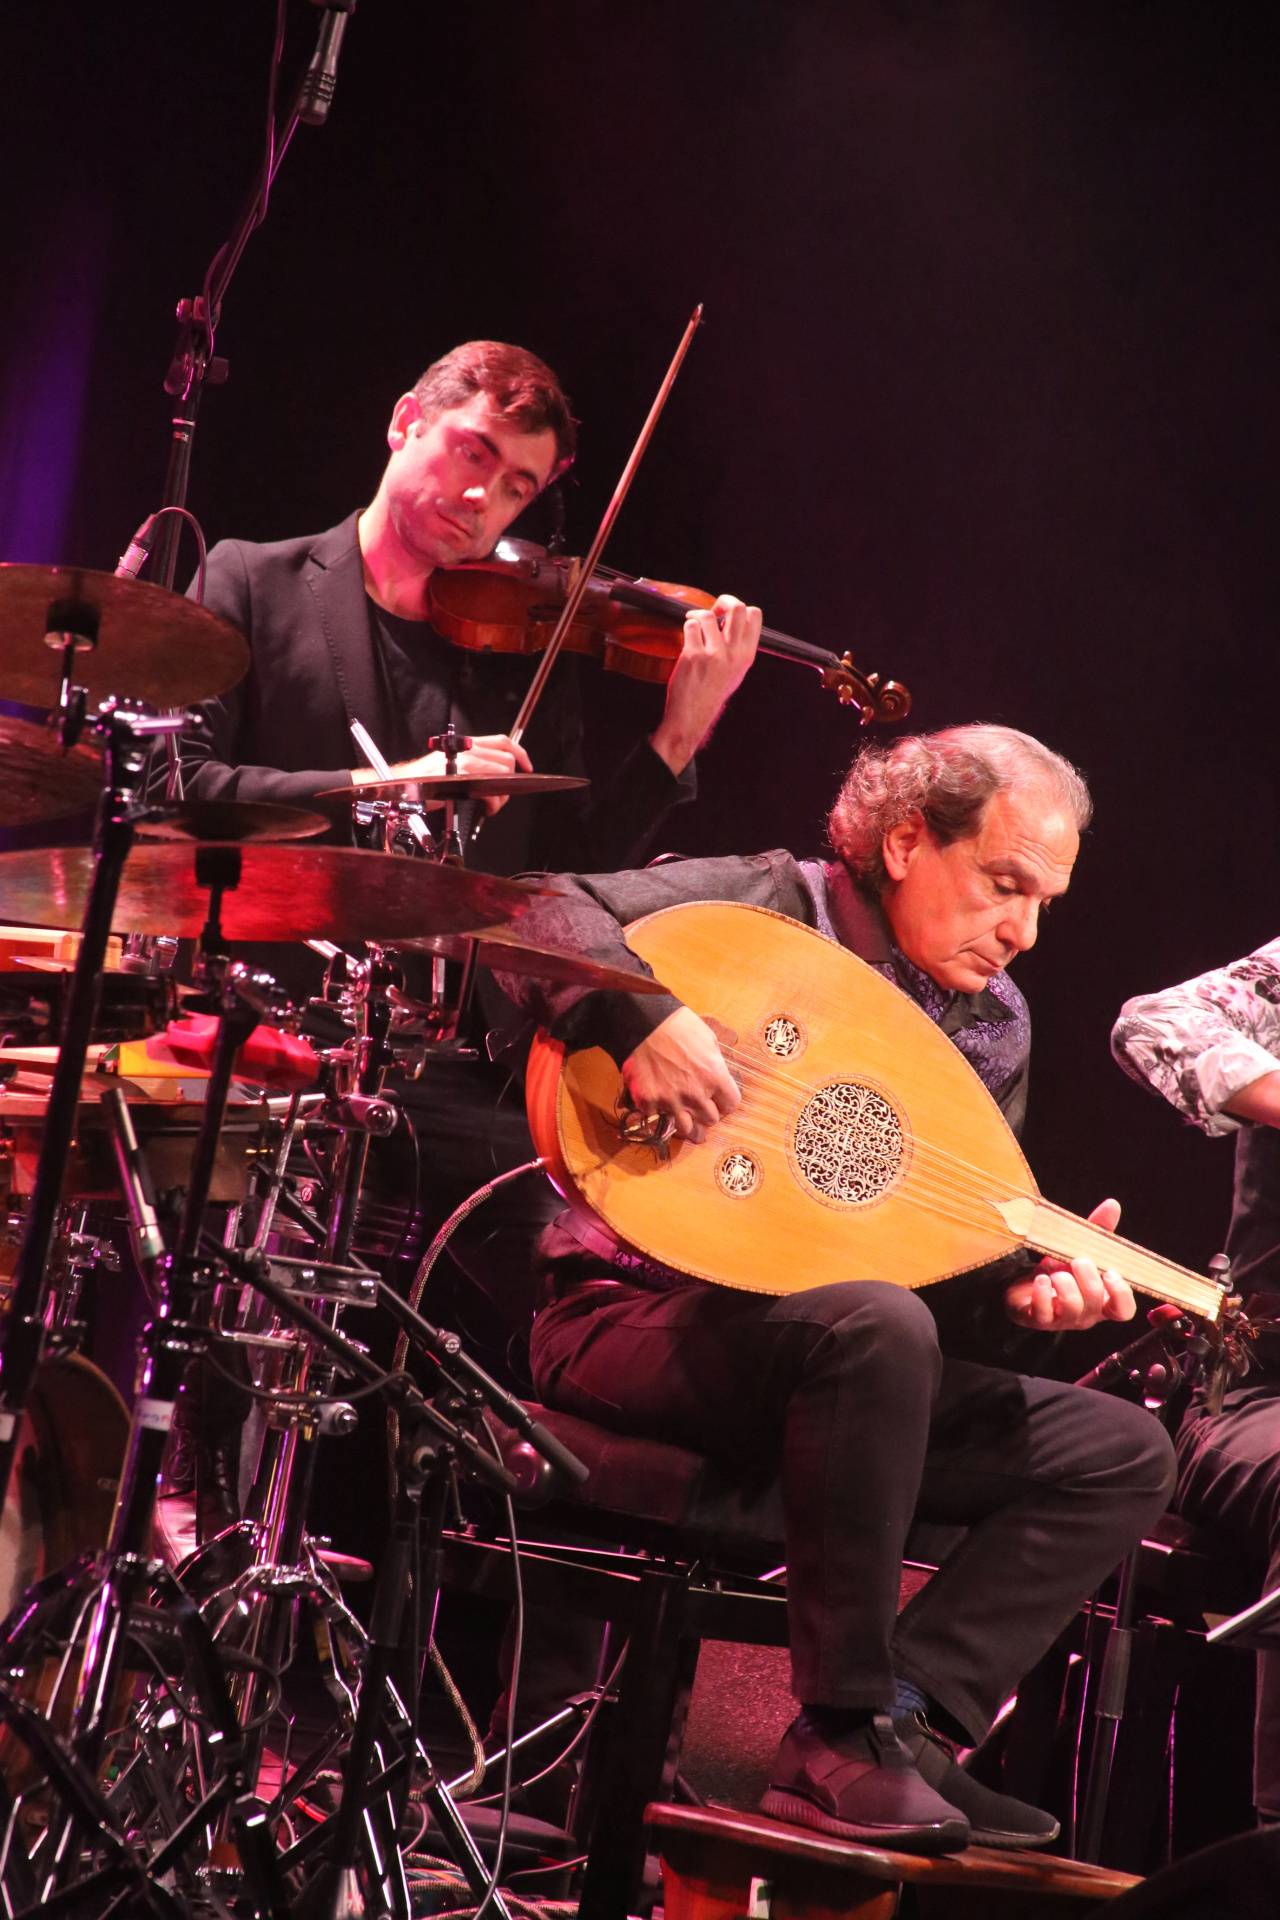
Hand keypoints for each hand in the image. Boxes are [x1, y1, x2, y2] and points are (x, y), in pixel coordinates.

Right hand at [352, 732, 533, 814]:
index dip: (520, 753)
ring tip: (490, 805)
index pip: (503, 741)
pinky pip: (491, 788)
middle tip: (498, 797)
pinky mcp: (460, 776)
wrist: (401, 785)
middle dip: (510, 781)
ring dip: (502, 795)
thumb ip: (474, 766)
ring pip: (502, 774)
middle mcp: (467, 748)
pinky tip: (487, 808)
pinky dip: (494, 801)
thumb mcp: (452, 767)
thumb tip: (500, 777)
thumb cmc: (425, 781)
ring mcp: (464, 761)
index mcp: (467, 744)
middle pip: (507, 760)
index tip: (528, 768)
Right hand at [622, 1006, 739, 1142]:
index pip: (731, 1104)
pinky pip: (656, 1116)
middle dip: (706, 1111)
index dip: (725, 1101)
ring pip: (686, 1128)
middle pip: (711, 1119)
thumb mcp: (708, 1039)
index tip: (719, 1098)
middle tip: (699, 1102)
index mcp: (714, 1076)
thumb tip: (717, 1076)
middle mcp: (695, 1093)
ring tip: (681, 1110)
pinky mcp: (648, 1101)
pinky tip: (656, 1097)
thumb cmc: (678, 1024)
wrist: (643, 1021)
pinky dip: (657, 1109)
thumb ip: (715, 1064)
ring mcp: (670, 1100)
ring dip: (685, 1119)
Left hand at [649, 593, 761, 774]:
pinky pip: (690, 627)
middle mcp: (734, 653)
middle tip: (713, 611)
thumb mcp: (736, 672)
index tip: (727, 614)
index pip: (755, 615)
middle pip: (737, 608)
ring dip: (697, 616)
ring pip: (708, 615)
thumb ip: (738, 648)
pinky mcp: (694, 656)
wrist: (692, 716)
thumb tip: (733, 622)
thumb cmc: (712, 693)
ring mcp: (714, 654)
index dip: (740, 607)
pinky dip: (686, 628)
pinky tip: (686, 638)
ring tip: (693, 624)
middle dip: (722, 601)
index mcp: (747, 655)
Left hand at [1004, 1198, 1138, 1330]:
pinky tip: (1040, 1279)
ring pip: (1072, 1307)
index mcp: (1102, 1301)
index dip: (1121, 1293)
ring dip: (1064, 1283)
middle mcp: (1086, 1315)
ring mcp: (1062, 1319)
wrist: (1025, 1284)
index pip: (1124, 1310)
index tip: (1110, 1272)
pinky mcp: (1038, 1318)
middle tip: (1077, 1260)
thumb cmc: (1060, 1270)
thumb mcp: (1079, 1250)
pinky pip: (1043, 1312)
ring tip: (1055, 1272)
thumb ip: (1098, 1231)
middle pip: (1097, 1304)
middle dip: (1087, 1277)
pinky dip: (1041, 1292)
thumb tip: (1112, 1205)